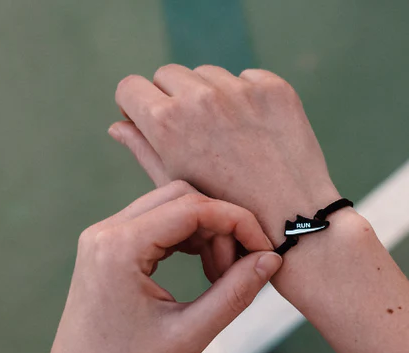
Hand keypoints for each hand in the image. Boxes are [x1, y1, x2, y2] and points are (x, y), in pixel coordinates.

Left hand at [35, 181, 281, 352]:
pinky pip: (156, 226)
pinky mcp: (107, 249)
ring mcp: (103, 238)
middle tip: (241, 268)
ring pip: (170, 208)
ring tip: (221, 276)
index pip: (194, 207)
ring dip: (205, 233)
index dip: (238, 223)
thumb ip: (235, 293)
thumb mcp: (189, 335)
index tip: (265, 249)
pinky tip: (203, 271)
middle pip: (182, 197)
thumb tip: (270, 259)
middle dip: (221, 226)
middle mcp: (106, 231)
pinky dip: (187, 241)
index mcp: (120, 247)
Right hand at [110, 65, 340, 244]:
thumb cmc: (227, 212)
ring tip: (227, 136)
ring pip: (207, 75)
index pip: (130, 87)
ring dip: (210, 96)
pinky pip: (246, 79)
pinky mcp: (273, 89)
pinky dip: (246, 99)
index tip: (148, 118)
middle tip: (193, 132)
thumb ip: (143, 151)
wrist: (291, 221)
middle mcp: (200, 98)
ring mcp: (239, 90)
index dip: (135, 104)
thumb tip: (117, 125)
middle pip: (167, 75)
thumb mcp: (177, 188)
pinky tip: (254, 132)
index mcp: (166, 123)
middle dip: (172, 98)